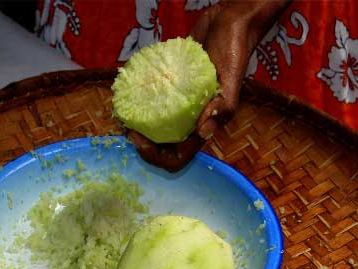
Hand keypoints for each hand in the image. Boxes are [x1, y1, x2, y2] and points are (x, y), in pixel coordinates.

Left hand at [130, 1, 290, 171]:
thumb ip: (223, 106)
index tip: (139, 138)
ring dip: (137, 128)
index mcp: (203, 125)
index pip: (178, 157)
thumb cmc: (234, 50)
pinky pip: (152, 103)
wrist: (228, 22)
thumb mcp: (232, 79)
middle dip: (141, 145)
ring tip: (123, 114)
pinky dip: (138, 104)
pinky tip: (128, 94)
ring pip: (154, 128)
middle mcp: (189, 120)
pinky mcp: (170, 87)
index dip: (156, 156)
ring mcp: (178, 104)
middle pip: (161, 148)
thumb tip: (203, 133)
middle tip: (127, 128)